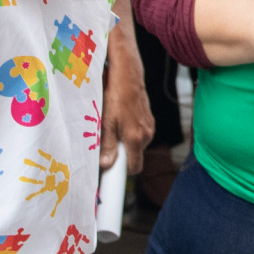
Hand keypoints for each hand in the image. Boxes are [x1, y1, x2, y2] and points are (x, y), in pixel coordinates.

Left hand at [100, 28, 154, 174]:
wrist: (128, 71)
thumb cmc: (114, 93)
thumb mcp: (105, 120)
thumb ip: (106, 144)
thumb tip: (105, 165)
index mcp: (136, 137)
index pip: (133, 169)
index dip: (122, 175)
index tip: (111, 182)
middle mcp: (146, 134)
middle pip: (134, 157)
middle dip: (121, 156)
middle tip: (104, 149)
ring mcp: (149, 125)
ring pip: (135, 144)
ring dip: (124, 142)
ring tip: (110, 128)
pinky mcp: (149, 117)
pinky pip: (139, 133)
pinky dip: (129, 131)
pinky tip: (119, 118)